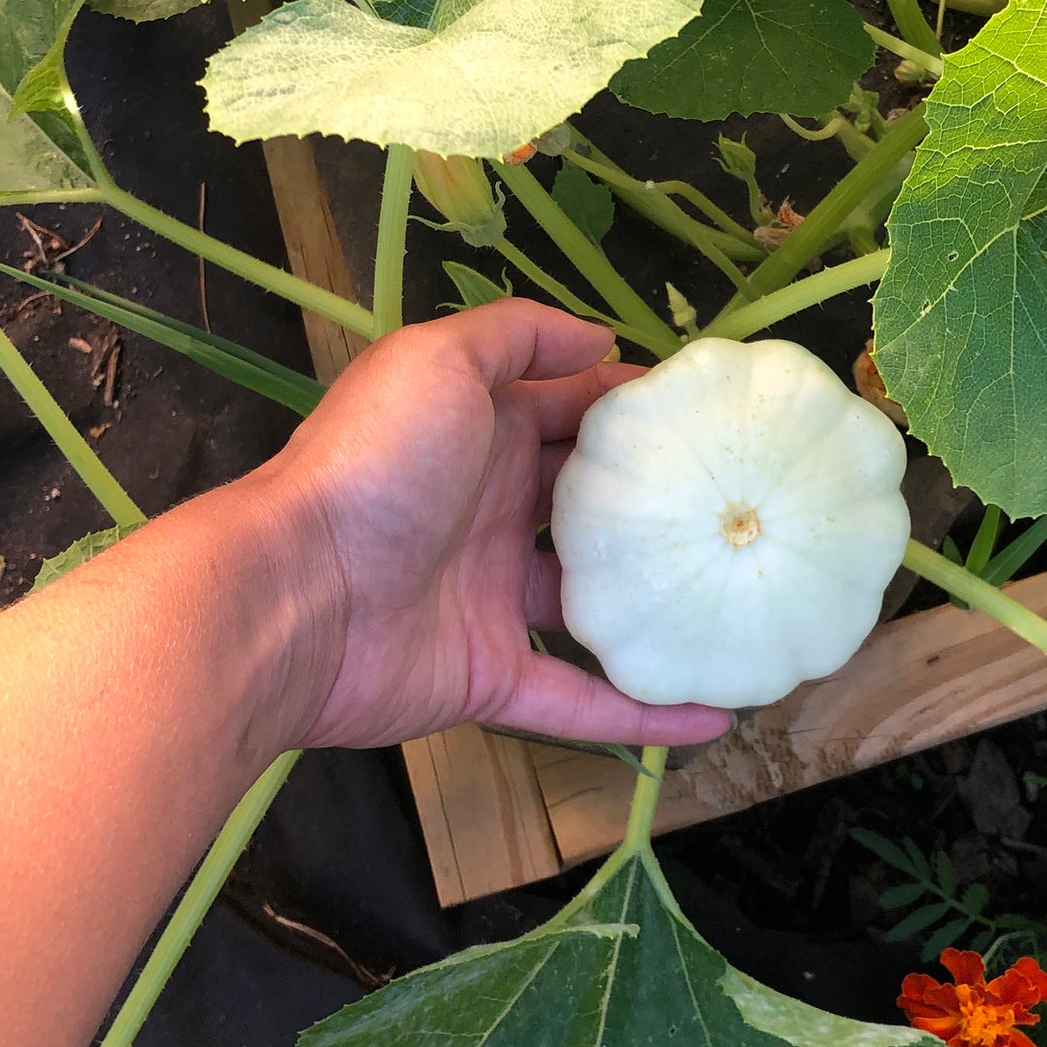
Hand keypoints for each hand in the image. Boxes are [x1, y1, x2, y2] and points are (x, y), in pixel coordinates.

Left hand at [254, 300, 730, 752]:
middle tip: (751, 508)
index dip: (641, 409)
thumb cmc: (374, 465)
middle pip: (593, 507)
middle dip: (661, 506)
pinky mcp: (491, 675)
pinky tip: (714, 711)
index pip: (577, 410)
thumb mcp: (439, 361)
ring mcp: (492, 597)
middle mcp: (492, 510)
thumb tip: (603, 338)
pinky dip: (643, 711)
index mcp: (483, 433)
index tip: (716, 416)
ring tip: (745, 604)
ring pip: (594, 604)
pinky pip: (580, 698)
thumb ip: (518, 336)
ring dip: (659, 606)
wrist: (295, 595)